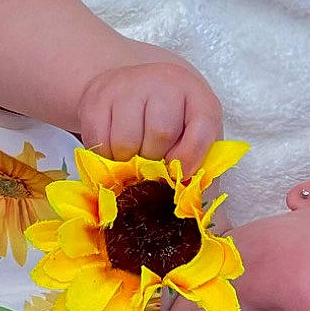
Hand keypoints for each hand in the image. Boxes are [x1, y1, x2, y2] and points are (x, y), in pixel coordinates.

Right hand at [75, 56, 222, 174]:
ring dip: (125, 163)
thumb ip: (204, 180)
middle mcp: (165, 83)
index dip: (190, 159)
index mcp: (199, 98)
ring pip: (124, 142)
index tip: (181, 173)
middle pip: (159, 135)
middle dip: (154, 162)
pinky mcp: (97, 97)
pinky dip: (103, 156)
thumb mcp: (195, 142)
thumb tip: (213, 227)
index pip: (200, 130)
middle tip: (151, 166)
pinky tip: (113, 151)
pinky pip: (96, 140)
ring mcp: (128, 86)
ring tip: (131, 159)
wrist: (137, 87)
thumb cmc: (172, 126)